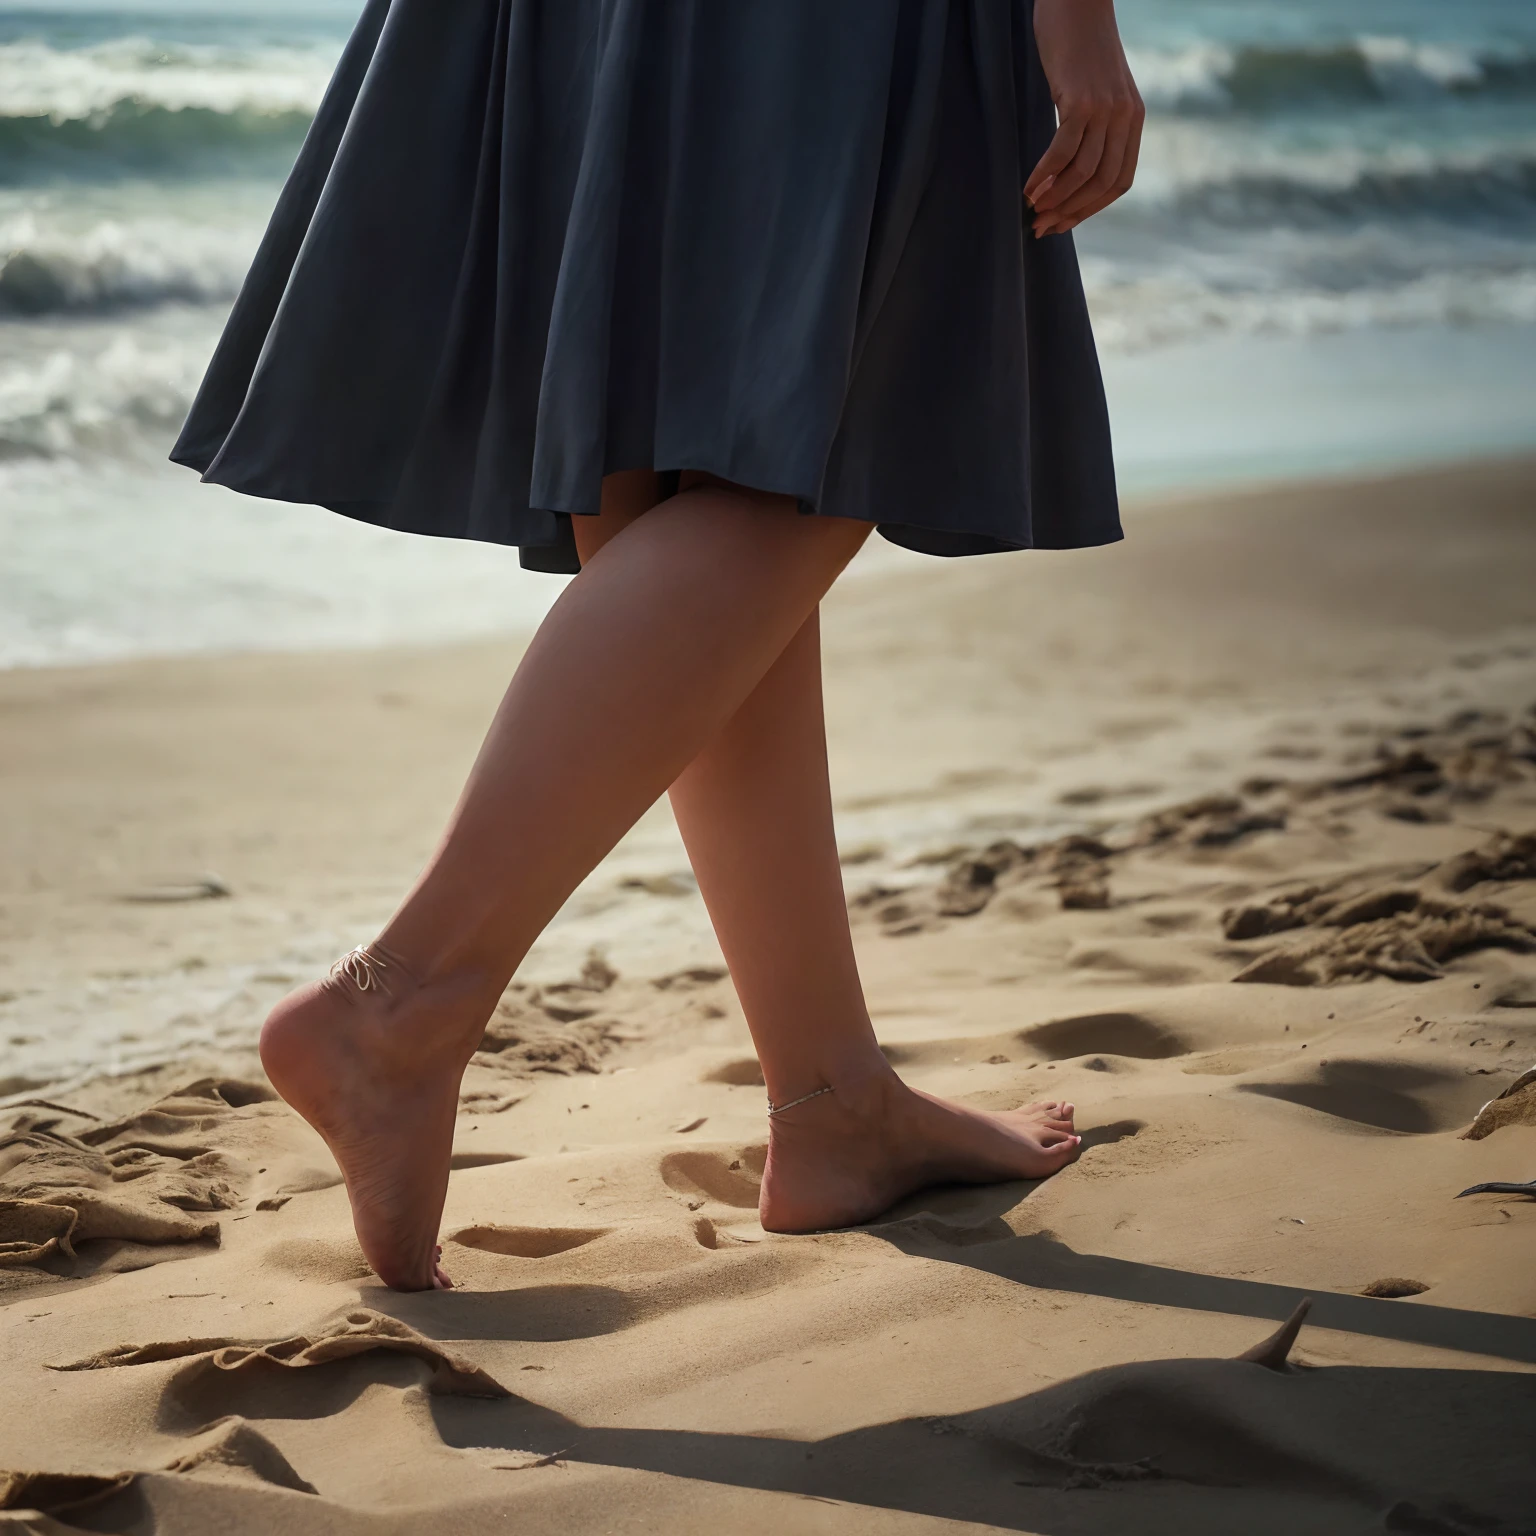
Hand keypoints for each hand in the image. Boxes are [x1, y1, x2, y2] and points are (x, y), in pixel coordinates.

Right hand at [1024, 0, 1143, 238]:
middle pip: (1101, 183)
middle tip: (1041, 226)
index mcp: (1134, 119)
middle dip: (1070, 211)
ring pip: (1083, 172)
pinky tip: (1028, 187)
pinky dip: (1044, 175)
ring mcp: (1105, 109)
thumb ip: (1096, 125)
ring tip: (1032, 210)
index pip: (1119, 182)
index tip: (1063, 223)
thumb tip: (1071, 170)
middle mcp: (1125, 117)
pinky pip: (1062, 151)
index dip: (1090, 210)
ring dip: (1055, 198)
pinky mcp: (1081, 100)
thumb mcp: (1097, 89)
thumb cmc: (1079, 46)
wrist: (1077, 0)